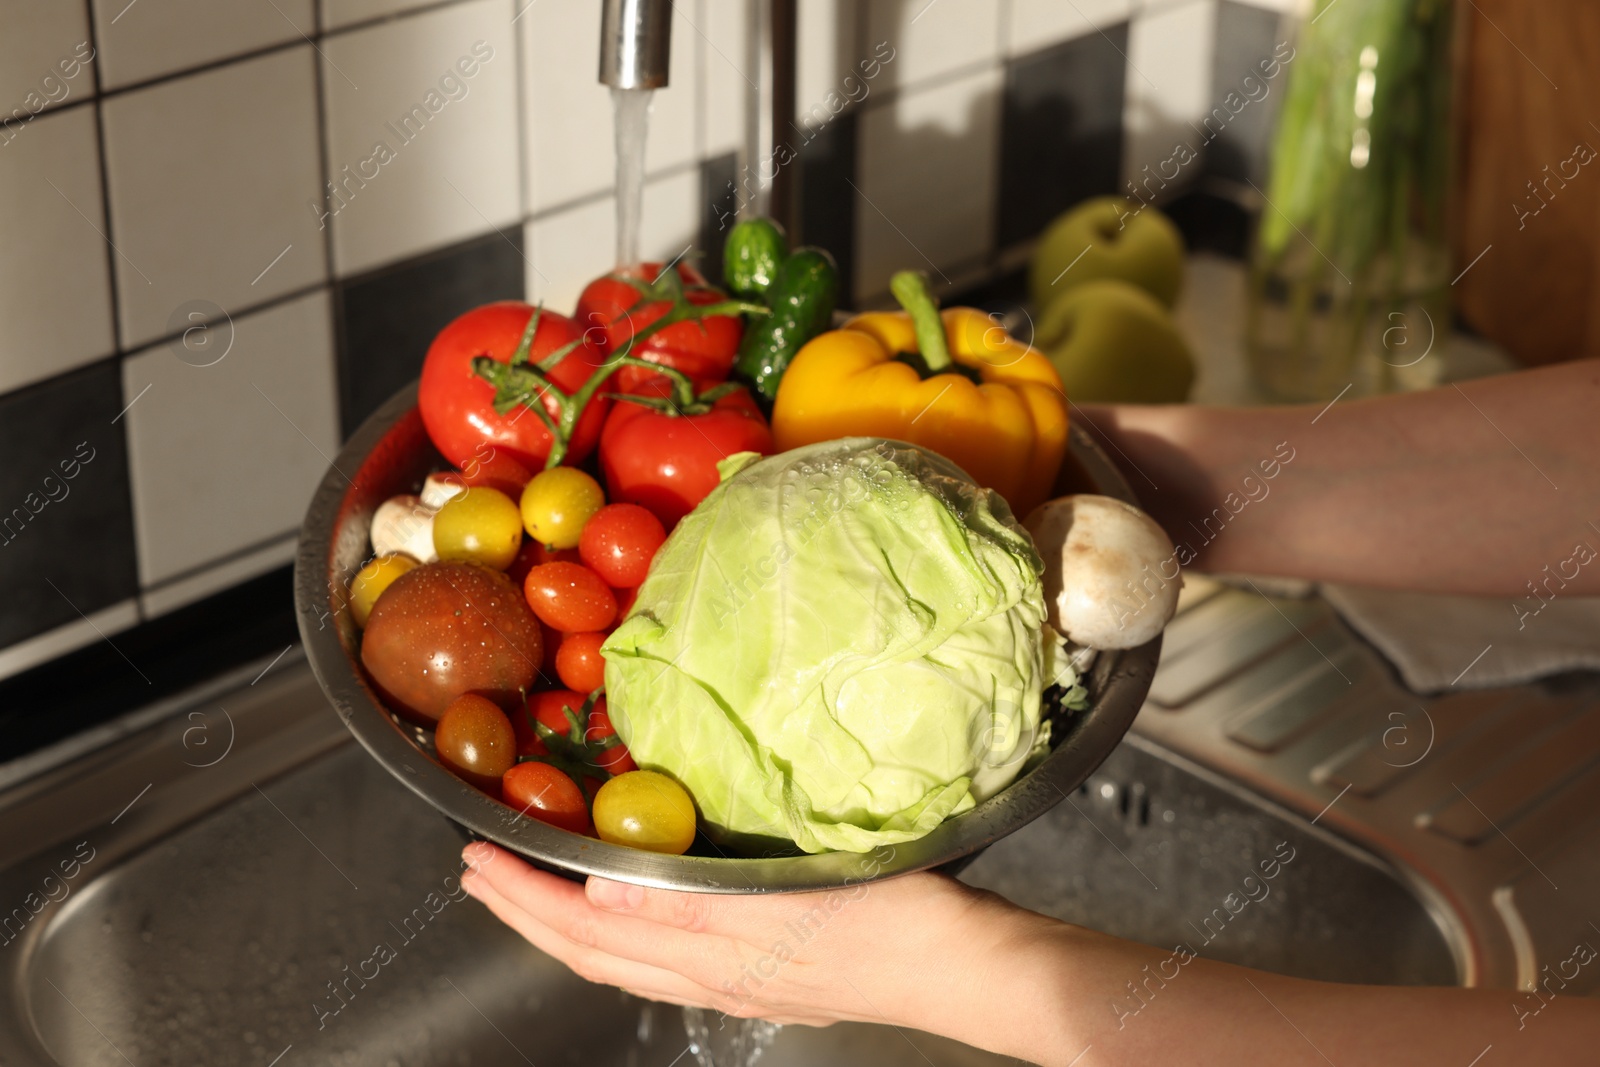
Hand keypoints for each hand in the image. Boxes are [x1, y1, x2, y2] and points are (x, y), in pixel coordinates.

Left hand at [459, 842, 1077, 1056]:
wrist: (958, 965)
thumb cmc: (884, 926)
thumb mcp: (784, 907)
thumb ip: (690, 905)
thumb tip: (599, 895)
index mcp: (705, 959)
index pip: (587, 935)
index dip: (525, 900)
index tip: (477, 861)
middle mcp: (707, 975)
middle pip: (591, 954)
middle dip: (527, 915)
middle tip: (477, 873)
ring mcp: (734, 976)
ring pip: (622, 957)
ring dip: (565, 925)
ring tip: (531, 894)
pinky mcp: (763, 965)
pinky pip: (659, 953)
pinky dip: (619, 932)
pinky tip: (628, 912)